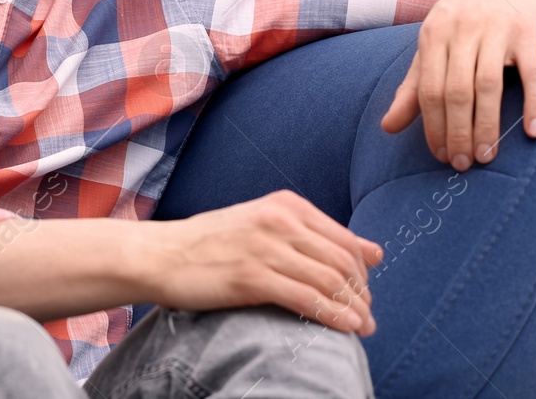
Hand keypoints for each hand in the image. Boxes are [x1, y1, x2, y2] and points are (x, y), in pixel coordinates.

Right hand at [145, 189, 381, 335]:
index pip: (344, 239)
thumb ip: (313, 236)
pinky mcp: (251, 276)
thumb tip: (375, 251)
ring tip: (363, 328)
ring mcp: (264, 247)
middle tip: (368, 317)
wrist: (160, 255)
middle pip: (341, 261)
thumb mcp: (263, 226)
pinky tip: (346, 329)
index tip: (365, 294)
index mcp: (285, 205)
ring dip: (353, 308)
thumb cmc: (210, 244)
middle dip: (362, 293)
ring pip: (328, 280)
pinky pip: (306, 299)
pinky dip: (333, 316)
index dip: (362, 271)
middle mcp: (278, 220)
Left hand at [379, 0, 535, 170]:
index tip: (440, 155)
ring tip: (488, 156)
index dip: (433, 126)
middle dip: (457, 132)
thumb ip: (413, 87)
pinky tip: (533, 132)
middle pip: (456, 91)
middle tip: (463, 164)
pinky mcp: (528, 32)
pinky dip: (535, 103)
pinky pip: (533, 72)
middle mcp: (462, 32)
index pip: (429, 90)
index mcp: (433, 36)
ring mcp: (496, 30)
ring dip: (488, 125)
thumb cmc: (460, 17)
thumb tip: (387, 128)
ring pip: (489, 85)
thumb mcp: (432, 44)